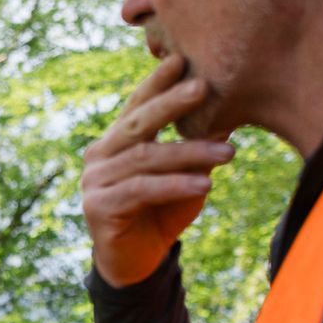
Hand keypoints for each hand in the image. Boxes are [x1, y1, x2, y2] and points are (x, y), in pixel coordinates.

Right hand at [81, 53, 234, 288]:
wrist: (137, 262)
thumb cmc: (162, 213)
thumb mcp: (186, 174)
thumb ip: (196, 148)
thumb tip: (229, 113)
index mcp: (116, 143)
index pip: (136, 106)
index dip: (156, 84)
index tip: (181, 60)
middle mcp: (99, 157)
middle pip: (136, 123)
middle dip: (170, 103)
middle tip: (203, 86)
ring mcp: (93, 181)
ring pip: (145, 158)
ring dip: (189, 154)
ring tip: (229, 153)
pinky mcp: (97, 207)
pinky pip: (141, 189)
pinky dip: (175, 185)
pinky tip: (205, 185)